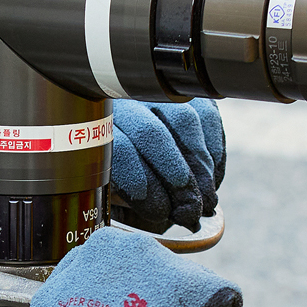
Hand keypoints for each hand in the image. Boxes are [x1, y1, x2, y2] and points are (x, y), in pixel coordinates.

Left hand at [108, 98, 225, 233]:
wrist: (141, 168)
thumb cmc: (123, 189)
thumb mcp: (116, 199)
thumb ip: (130, 203)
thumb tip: (164, 211)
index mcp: (94, 130)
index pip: (119, 148)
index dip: (140, 180)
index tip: (158, 211)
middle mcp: (122, 105)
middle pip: (151, 133)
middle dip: (175, 176)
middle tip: (189, 210)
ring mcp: (155, 96)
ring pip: (182, 121)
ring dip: (199, 168)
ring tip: (206, 201)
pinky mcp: (186, 96)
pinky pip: (206, 117)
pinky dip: (213, 152)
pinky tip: (211, 180)